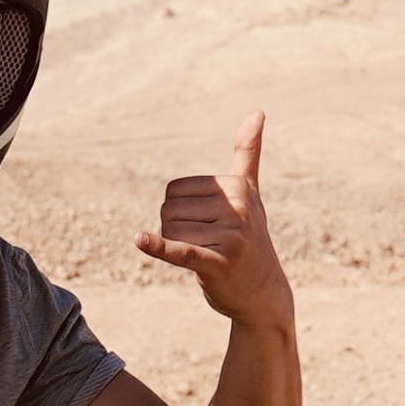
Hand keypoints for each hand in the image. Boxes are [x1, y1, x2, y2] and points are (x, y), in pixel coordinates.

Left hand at [137, 112, 292, 329]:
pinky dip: (159, 247)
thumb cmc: (250, 238)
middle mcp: (237, 208)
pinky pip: (180, 250)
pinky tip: (141, 240)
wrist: (263, 294)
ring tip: (206, 257)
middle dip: (177, 230)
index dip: (180, 211)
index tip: (208, 225)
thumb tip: (257, 111)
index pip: (175, 190)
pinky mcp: (218, 264)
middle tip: (206, 245)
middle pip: (169, 210)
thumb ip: (247, 154)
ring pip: (169, 232)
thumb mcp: (249, 193)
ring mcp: (230, 236)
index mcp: (238, 186)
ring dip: (177, 248)